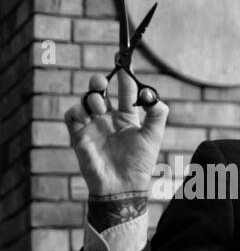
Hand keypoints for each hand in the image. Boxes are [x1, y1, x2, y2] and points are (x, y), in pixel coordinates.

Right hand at [64, 71, 167, 195]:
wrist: (122, 186)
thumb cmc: (139, 164)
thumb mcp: (153, 137)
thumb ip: (157, 114)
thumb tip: (153, 94)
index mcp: (127, 118)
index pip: (125, 92)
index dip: (125, 77)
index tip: (125, 64)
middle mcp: (109, 120)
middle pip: (101, 92)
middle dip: (100, 81)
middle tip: (103, 81)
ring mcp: (94, 126)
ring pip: (86, 100)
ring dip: (92, 98)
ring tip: (101, 107)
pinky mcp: (80, 135)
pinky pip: (72, 115)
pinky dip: (78, 110)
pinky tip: (88, 115)